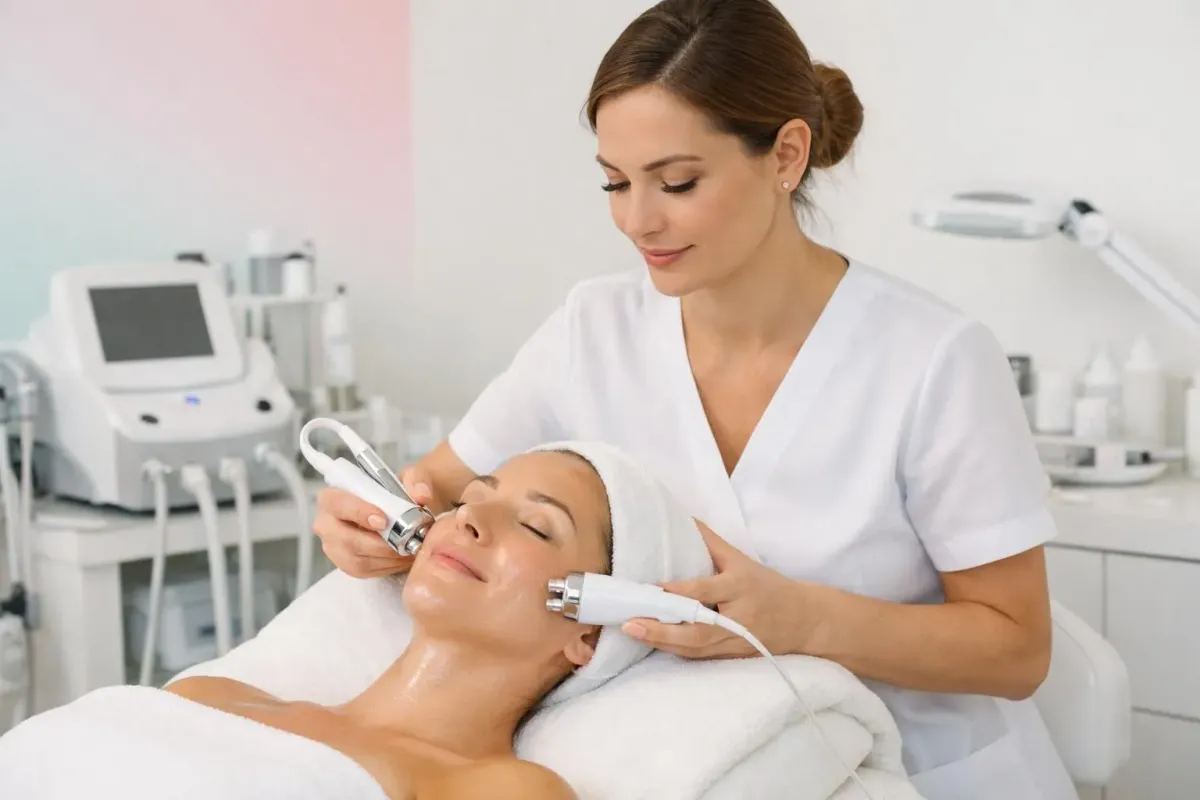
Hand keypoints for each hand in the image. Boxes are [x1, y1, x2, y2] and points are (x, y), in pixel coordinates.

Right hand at [312, 466, 434, 578]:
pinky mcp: (347, 565)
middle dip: (378, 544)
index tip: (383, 521)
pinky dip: (387, 566)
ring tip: (410, 549)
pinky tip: (403, 558)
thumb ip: (416, 480)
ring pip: (356, 559)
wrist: (399, 511)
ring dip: (387, 557)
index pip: (337, 504)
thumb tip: (421, 495)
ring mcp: (334, 547)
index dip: (358, 512)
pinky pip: (365, 571)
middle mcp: (326, 523)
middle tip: (405, 542)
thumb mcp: (409, 477)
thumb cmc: (396, 492)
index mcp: (332, 497)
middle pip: (345, 539)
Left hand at [621, 522, 820, 659]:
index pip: (706, 591)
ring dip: (662, 642)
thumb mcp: (743, 560)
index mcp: (740, 587)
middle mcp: (738, 617)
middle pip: (697, 630)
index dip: (679, 593)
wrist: (805, 620)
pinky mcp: (734, 656)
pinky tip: (653, 643)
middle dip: (662, 629)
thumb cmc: (769, 586)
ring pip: (696, 648)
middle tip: (630, 624)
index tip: (652, 590)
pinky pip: (701, 657)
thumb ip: (712, 542)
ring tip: (633, 633)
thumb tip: (684, 519)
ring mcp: (737, 641)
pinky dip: (676, 651)